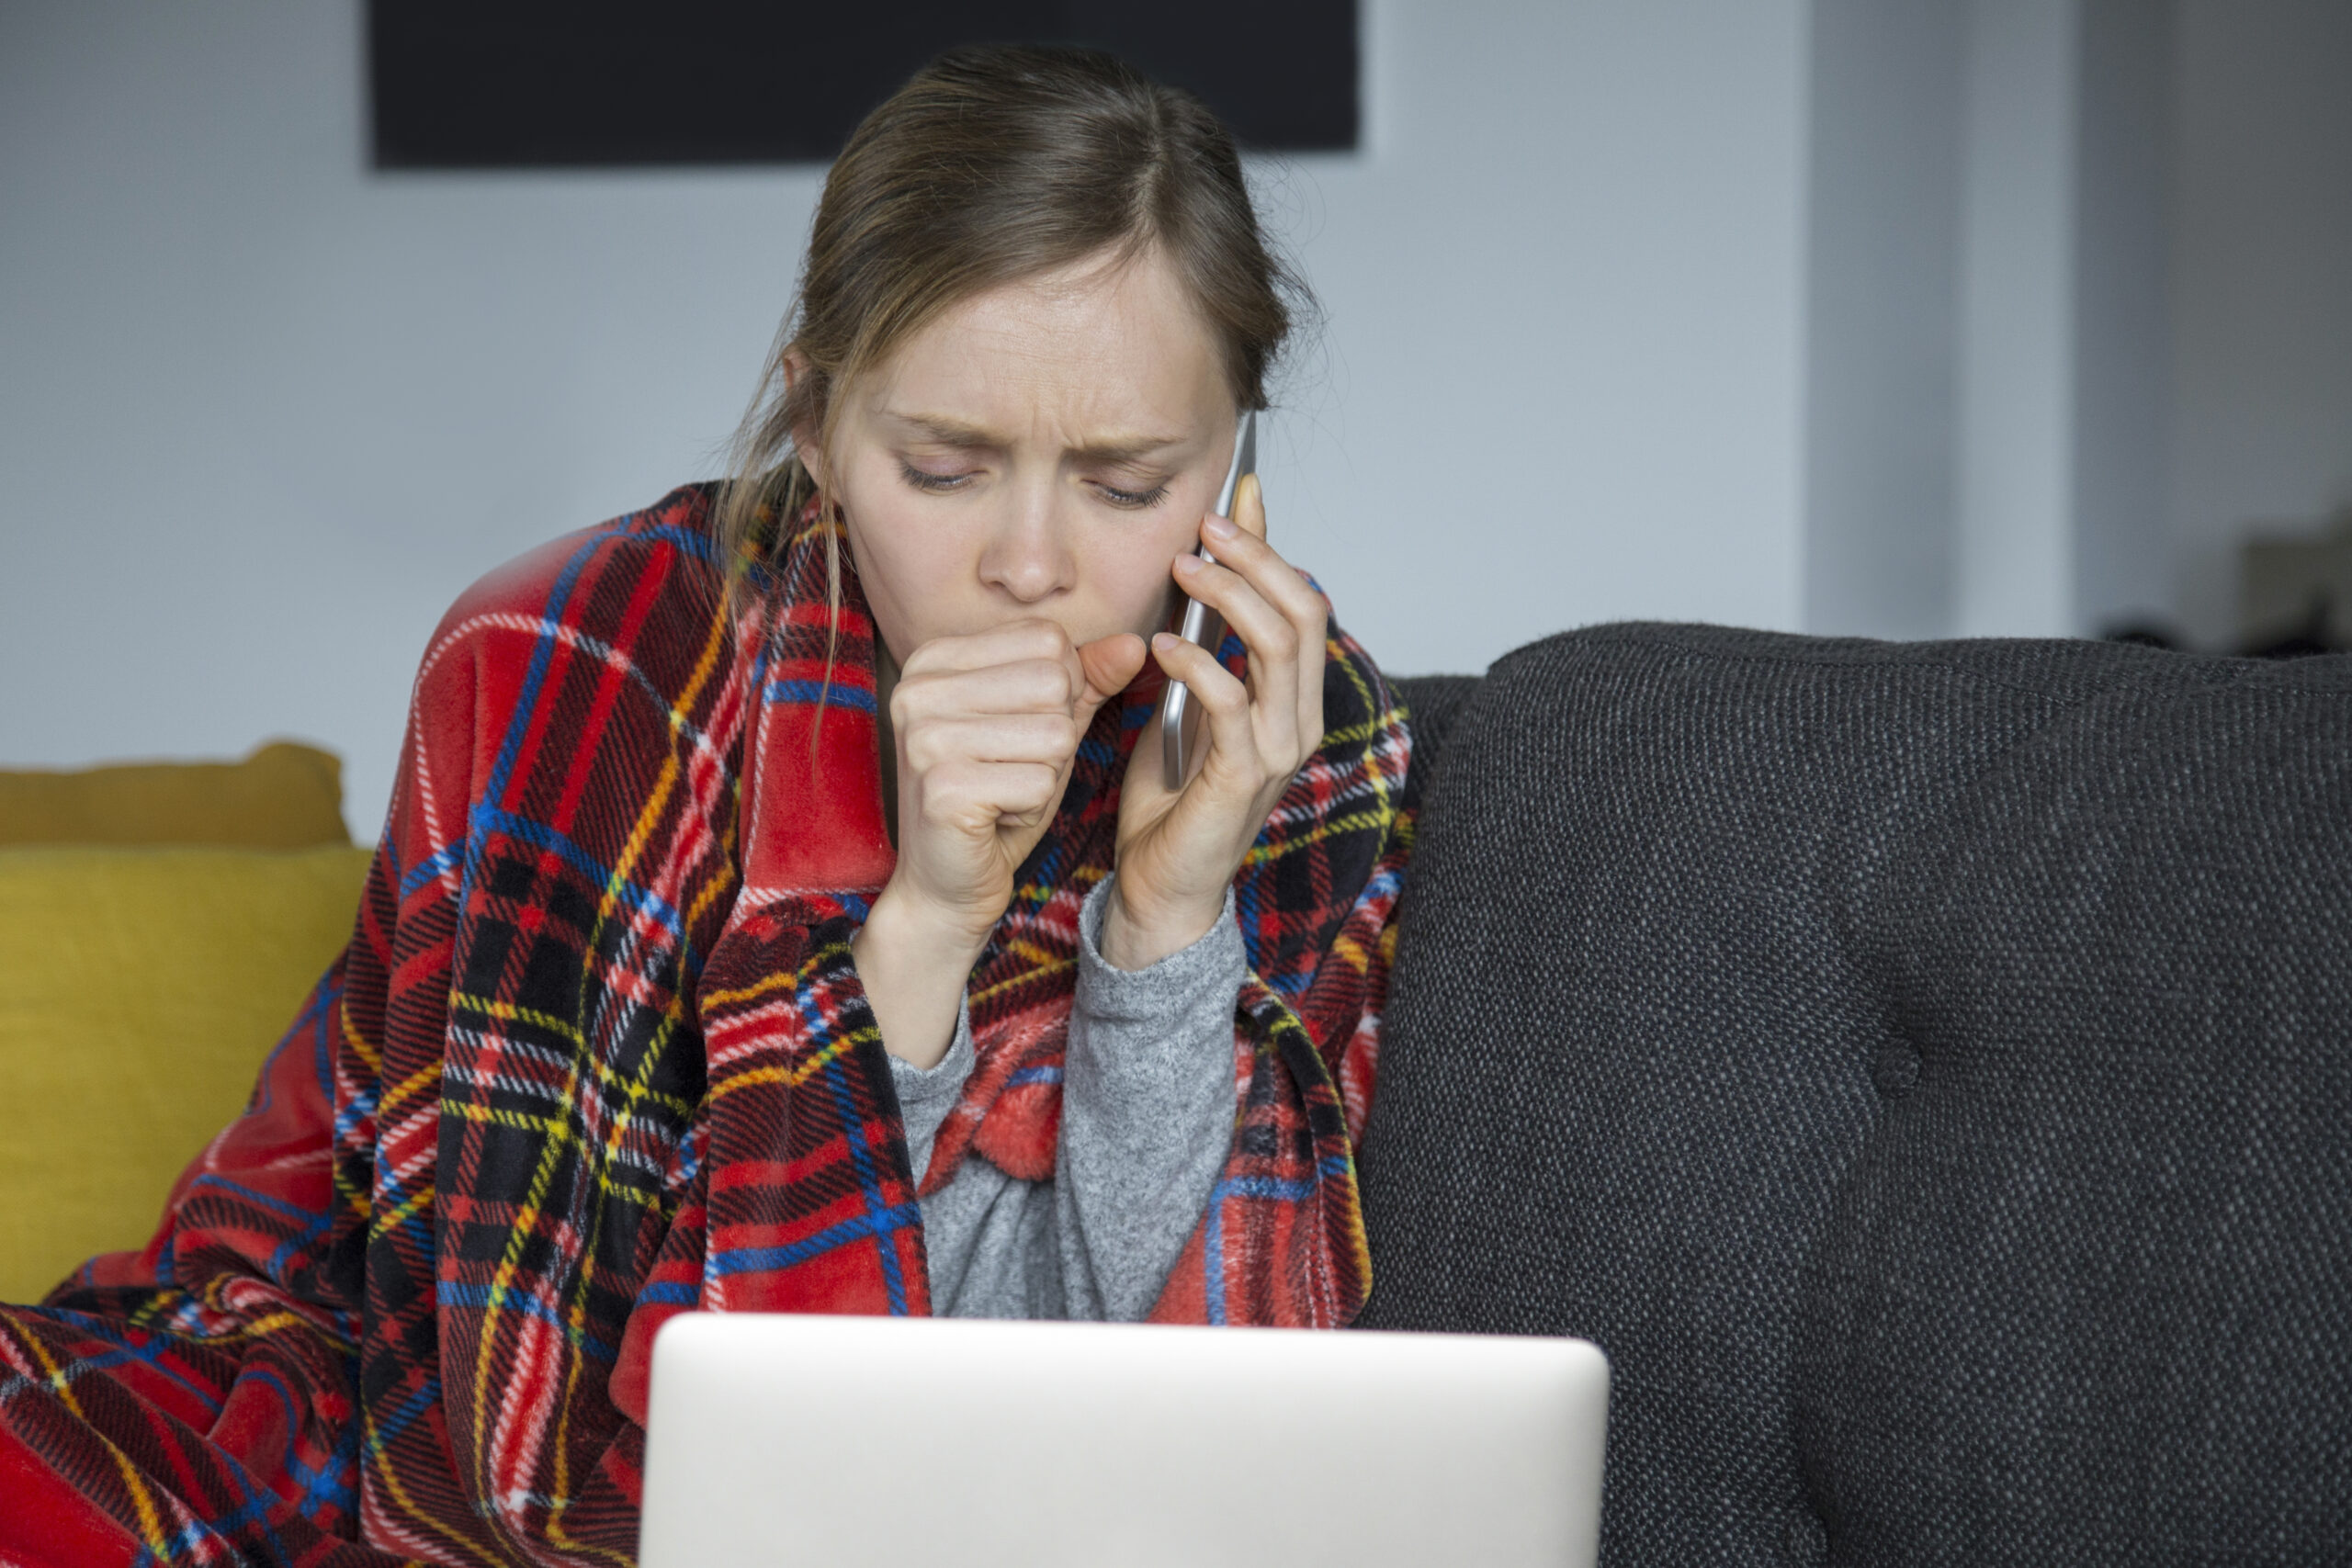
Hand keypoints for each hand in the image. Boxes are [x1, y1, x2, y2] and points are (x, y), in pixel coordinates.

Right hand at [856, 619, 1145, 1066]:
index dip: (1061, 691)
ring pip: (1054, 734)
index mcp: (934, 659)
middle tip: (1011, 769)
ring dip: (1046, 775)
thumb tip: (1137, 645)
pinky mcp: (942, 788)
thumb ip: (1087, 682)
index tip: (1017, 731)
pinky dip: (1031, 808)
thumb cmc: (994, 799)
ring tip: (1004, 792)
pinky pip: (1039, 783)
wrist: (945, 883)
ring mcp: (924, 737)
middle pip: (1055, 682)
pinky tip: (995, 818)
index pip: (1048, 639)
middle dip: (1056, 736)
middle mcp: (919, 689)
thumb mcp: (1044, 728)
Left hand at [1105, 474, 1326, 969]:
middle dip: (1256, 557)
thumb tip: (1201, 569)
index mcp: (1294, 699)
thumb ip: (1204, 641)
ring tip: (1183, 572)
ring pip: (1279, 645)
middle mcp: (1300, 720)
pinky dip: (1196, 661)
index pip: (1305, 602)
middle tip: (1204, 529)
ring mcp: (1278, 749)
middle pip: (1304, 611)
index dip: (1274, 545)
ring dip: (1229, 596)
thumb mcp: (1187, 699)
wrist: (1161, 886)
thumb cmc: (1172, 797)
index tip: (1236, 494)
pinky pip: (1232, 700)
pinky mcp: (1242, 775)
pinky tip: (1160, 646)